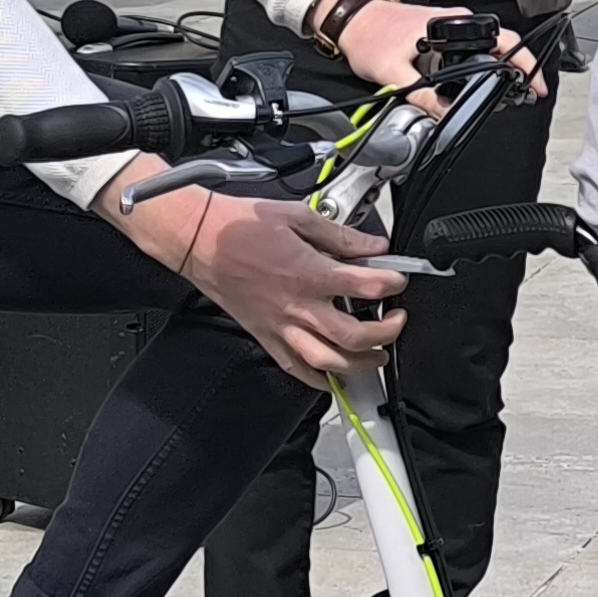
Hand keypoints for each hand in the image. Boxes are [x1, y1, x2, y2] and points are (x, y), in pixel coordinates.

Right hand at [116, 189, 400, 386]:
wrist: (199, 239)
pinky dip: (320, 380)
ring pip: (330, 361)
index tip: (398, 279)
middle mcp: (298, 305)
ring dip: (361, 364)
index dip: (392, 282)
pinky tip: (335, 377)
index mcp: (310, 272)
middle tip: (397, 321)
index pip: (367, 287)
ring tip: (376, 356)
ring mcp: (281, 326)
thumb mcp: (298, 217)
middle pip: (355, 336)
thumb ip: (340, 236)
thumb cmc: (240, 225)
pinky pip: (296, 368)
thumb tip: (372, 246)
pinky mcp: (266, 336)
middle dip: (386, 333)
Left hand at [332, 0, 542, 105]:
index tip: (534, 83)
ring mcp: (449, 27)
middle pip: (500, 46)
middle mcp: (455, 21)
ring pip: (484, 50)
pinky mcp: (440, 35)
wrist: (350, 18)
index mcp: (452, 24)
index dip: (524, 63)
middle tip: (525, 92)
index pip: (503, 40)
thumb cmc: (368, 33)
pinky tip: (476, 83)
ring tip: (503, 92)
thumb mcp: (392, 72)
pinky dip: (478, 67)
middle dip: (516, 70)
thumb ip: (421, 97)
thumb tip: (444, 115)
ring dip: (496, 70)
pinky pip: (468, 52)